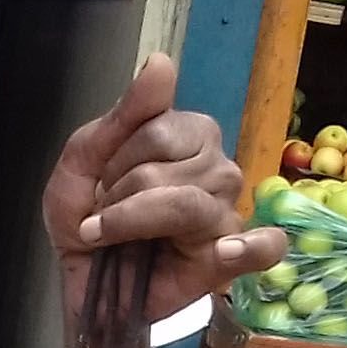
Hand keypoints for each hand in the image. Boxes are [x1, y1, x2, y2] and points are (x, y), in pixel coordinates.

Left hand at [46, 54, 285, 323]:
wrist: (83, 286)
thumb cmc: (87, 220)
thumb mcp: (83, 162)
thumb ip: (123, 115)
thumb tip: (163, 61)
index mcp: (189, 135)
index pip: (159, 127)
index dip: (116, 160)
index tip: (97, 186)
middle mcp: (216, 168)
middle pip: (169, 162)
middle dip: (119, 193)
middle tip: (105, 219)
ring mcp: (227, 213)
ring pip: (187, 202)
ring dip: (134, 223)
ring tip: (119, 241)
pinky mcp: (229, 259)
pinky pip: (263, 247)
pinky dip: (247, 247)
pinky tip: (222, 250)